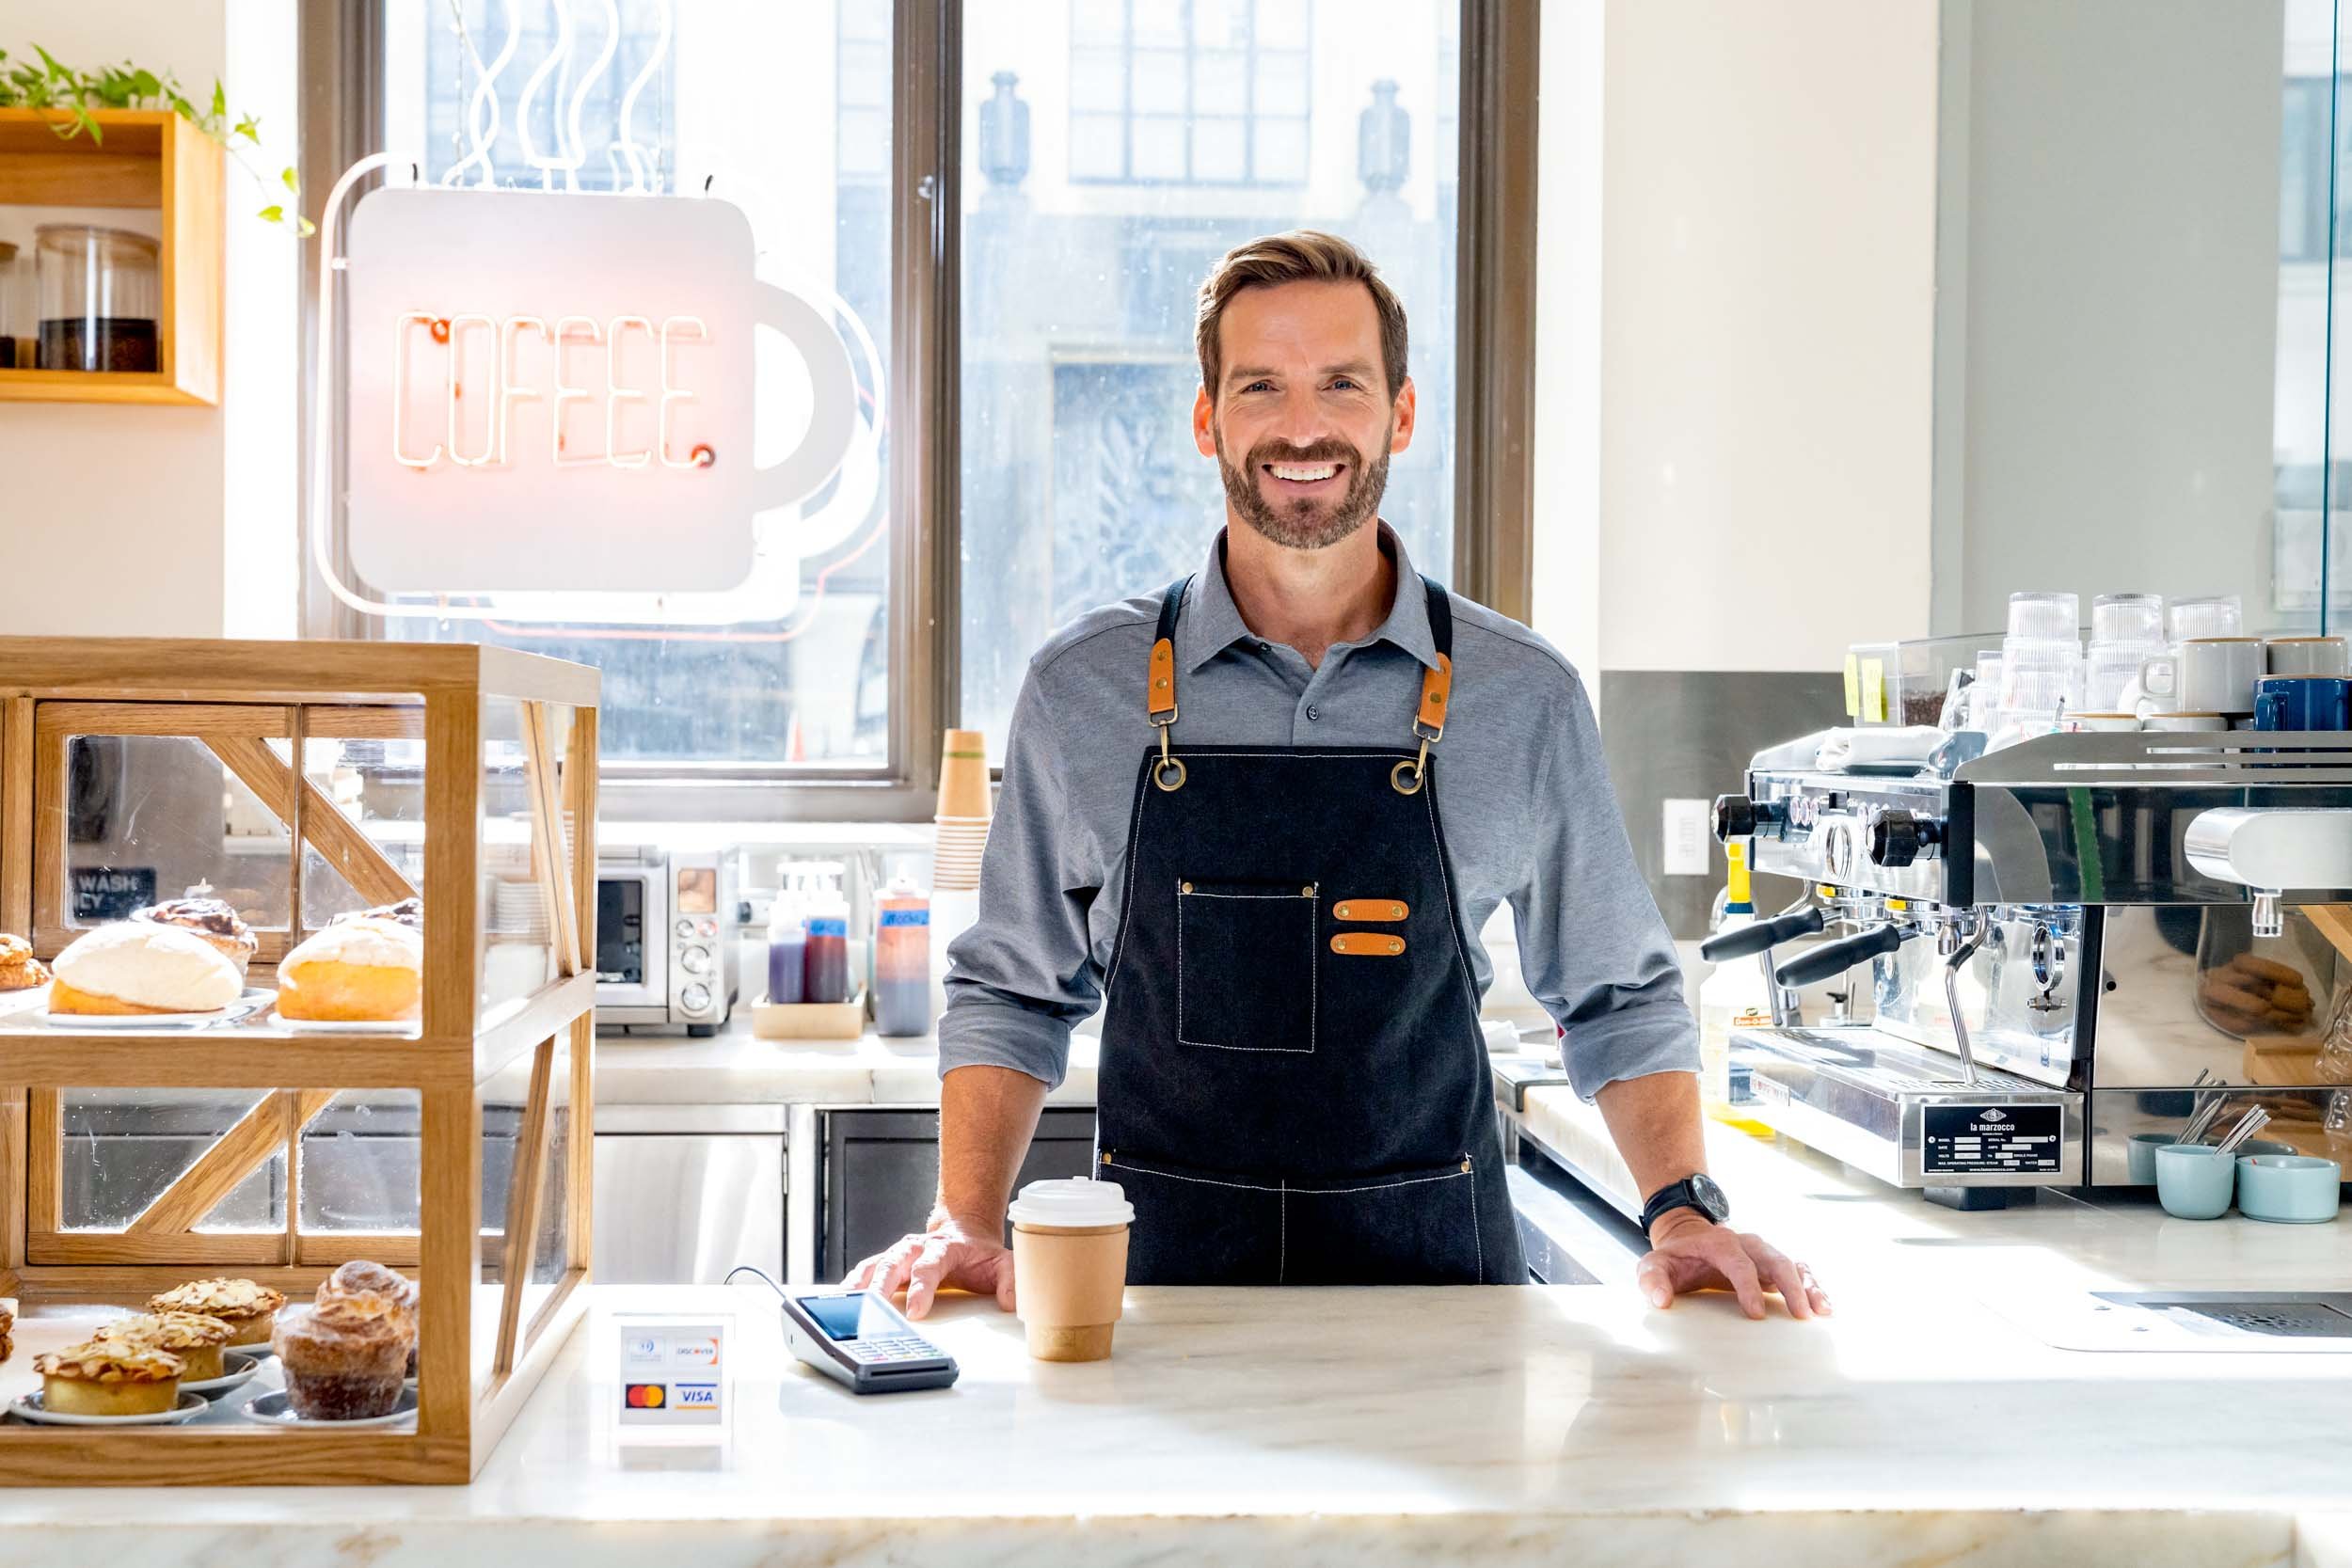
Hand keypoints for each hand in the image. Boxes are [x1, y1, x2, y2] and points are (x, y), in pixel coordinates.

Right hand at [844, 1213, 1015, 1319]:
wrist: (964, 1231)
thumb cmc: (980, 1254)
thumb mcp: (1002, 1262)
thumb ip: (1010, 1280)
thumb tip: (1010, 1302)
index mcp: (943, 1248)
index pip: (929, 1267)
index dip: (921, 1288)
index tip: (917, 1311)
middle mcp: (916, 1248)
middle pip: (894, 1264)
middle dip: (881, 1286)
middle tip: (872, 1308)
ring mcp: (899, 1254)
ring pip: (874, 1265)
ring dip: (860, 1285)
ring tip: (845, 1304)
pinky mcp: (888, 1263)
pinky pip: (865, 1271)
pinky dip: (852, 1284)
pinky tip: (840, 1300)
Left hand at [1634, 1212, 1828, 1319]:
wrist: (1687, 1239)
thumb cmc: (1674, 1257)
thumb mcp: (1654, 1264)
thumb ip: (1652, 1280)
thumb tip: (1661, 1301)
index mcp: (1719, 1243)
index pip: (1738, 1262)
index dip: (1749, 1287)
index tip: (1757, 1315)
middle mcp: (1746, 1244)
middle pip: (1774, 1260)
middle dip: (1791, 1287)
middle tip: (1801, 1316)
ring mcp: (1762, 1254)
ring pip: (1791, 1264)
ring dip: (1808, 1286)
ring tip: (1821, 1312)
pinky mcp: (1770, 1266)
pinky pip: (1797, 1271)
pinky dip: (1811, 1286)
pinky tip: (1822, 1307)